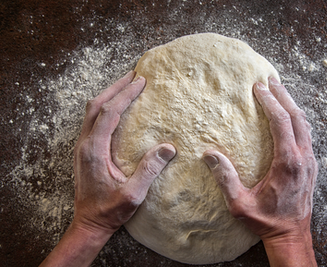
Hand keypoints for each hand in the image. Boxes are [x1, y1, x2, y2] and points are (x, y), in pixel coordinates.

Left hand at [73, 70, 175, 233]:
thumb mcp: (133, 194)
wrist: (88, 223)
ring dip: (108, 95)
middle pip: (96, 105)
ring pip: (91, 111)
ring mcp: (82, 147)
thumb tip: (168, 148)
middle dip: (115, 87)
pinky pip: (91, 120)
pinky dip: (105, 107)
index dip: (125, 94)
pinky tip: (116, 108)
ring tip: (126, 85)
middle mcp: (85, 144)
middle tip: (134, 74)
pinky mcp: (84, 151)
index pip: (109, 113)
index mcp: (94, 150)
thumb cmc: (109, 210)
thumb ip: (149, 170)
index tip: (140, 82)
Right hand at [203, 77, 317, 265]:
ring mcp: (310, 161)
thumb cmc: (266, 222)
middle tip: (270, 80)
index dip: (270, 102)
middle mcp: (303, 158)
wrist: (292, 235)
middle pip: (296, 117)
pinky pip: (307, 135)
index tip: (258, 88)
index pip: (281, 122)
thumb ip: (225, 178)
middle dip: (283, 95)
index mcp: (287, 163)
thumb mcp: (239, 204)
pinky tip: (289, 116)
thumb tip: (209, 155)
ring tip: (280, 91)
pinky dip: (297, 119)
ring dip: (292, 105)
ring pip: (305, 124)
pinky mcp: (311, 166)